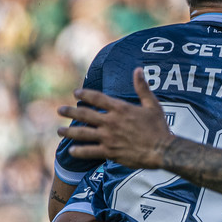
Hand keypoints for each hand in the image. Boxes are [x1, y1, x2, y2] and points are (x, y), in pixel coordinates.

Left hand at [57, 69, 172, 168]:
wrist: (162, 150)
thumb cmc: (159, 127)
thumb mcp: (152, 104)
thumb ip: (142, 87)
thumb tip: (138, 70)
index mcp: (120, 109)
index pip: (98, 98)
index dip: (85, 95)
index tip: (76, 93)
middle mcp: (111, 122)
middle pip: (85, 115)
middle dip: (70, 112)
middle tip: (60, 110)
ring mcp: (109, 137)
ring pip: (83, 133)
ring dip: (69, 132)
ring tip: (59, 131)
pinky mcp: (110, 151)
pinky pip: (90, 151)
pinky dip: (80, 151)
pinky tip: (71, 151)